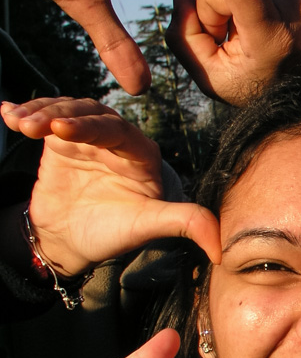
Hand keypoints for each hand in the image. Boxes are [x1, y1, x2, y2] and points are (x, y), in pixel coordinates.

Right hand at [1, 97, 220, 274]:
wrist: (72, 241)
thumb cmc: (114, 232)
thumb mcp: (148, 227)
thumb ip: (185, 224)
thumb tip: (222, 248)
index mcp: (142, 153)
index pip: (118, 131)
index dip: (92, 127)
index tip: (62, 131)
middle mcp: (117, 138)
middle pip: (91, 113)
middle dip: (62, 114)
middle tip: (36, 126)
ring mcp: (87, 135)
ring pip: (66, 110)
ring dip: (41, 112)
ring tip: (19, 123)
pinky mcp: (60, 138)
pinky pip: (44, 117)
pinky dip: (25, 113)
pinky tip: (5, 114)